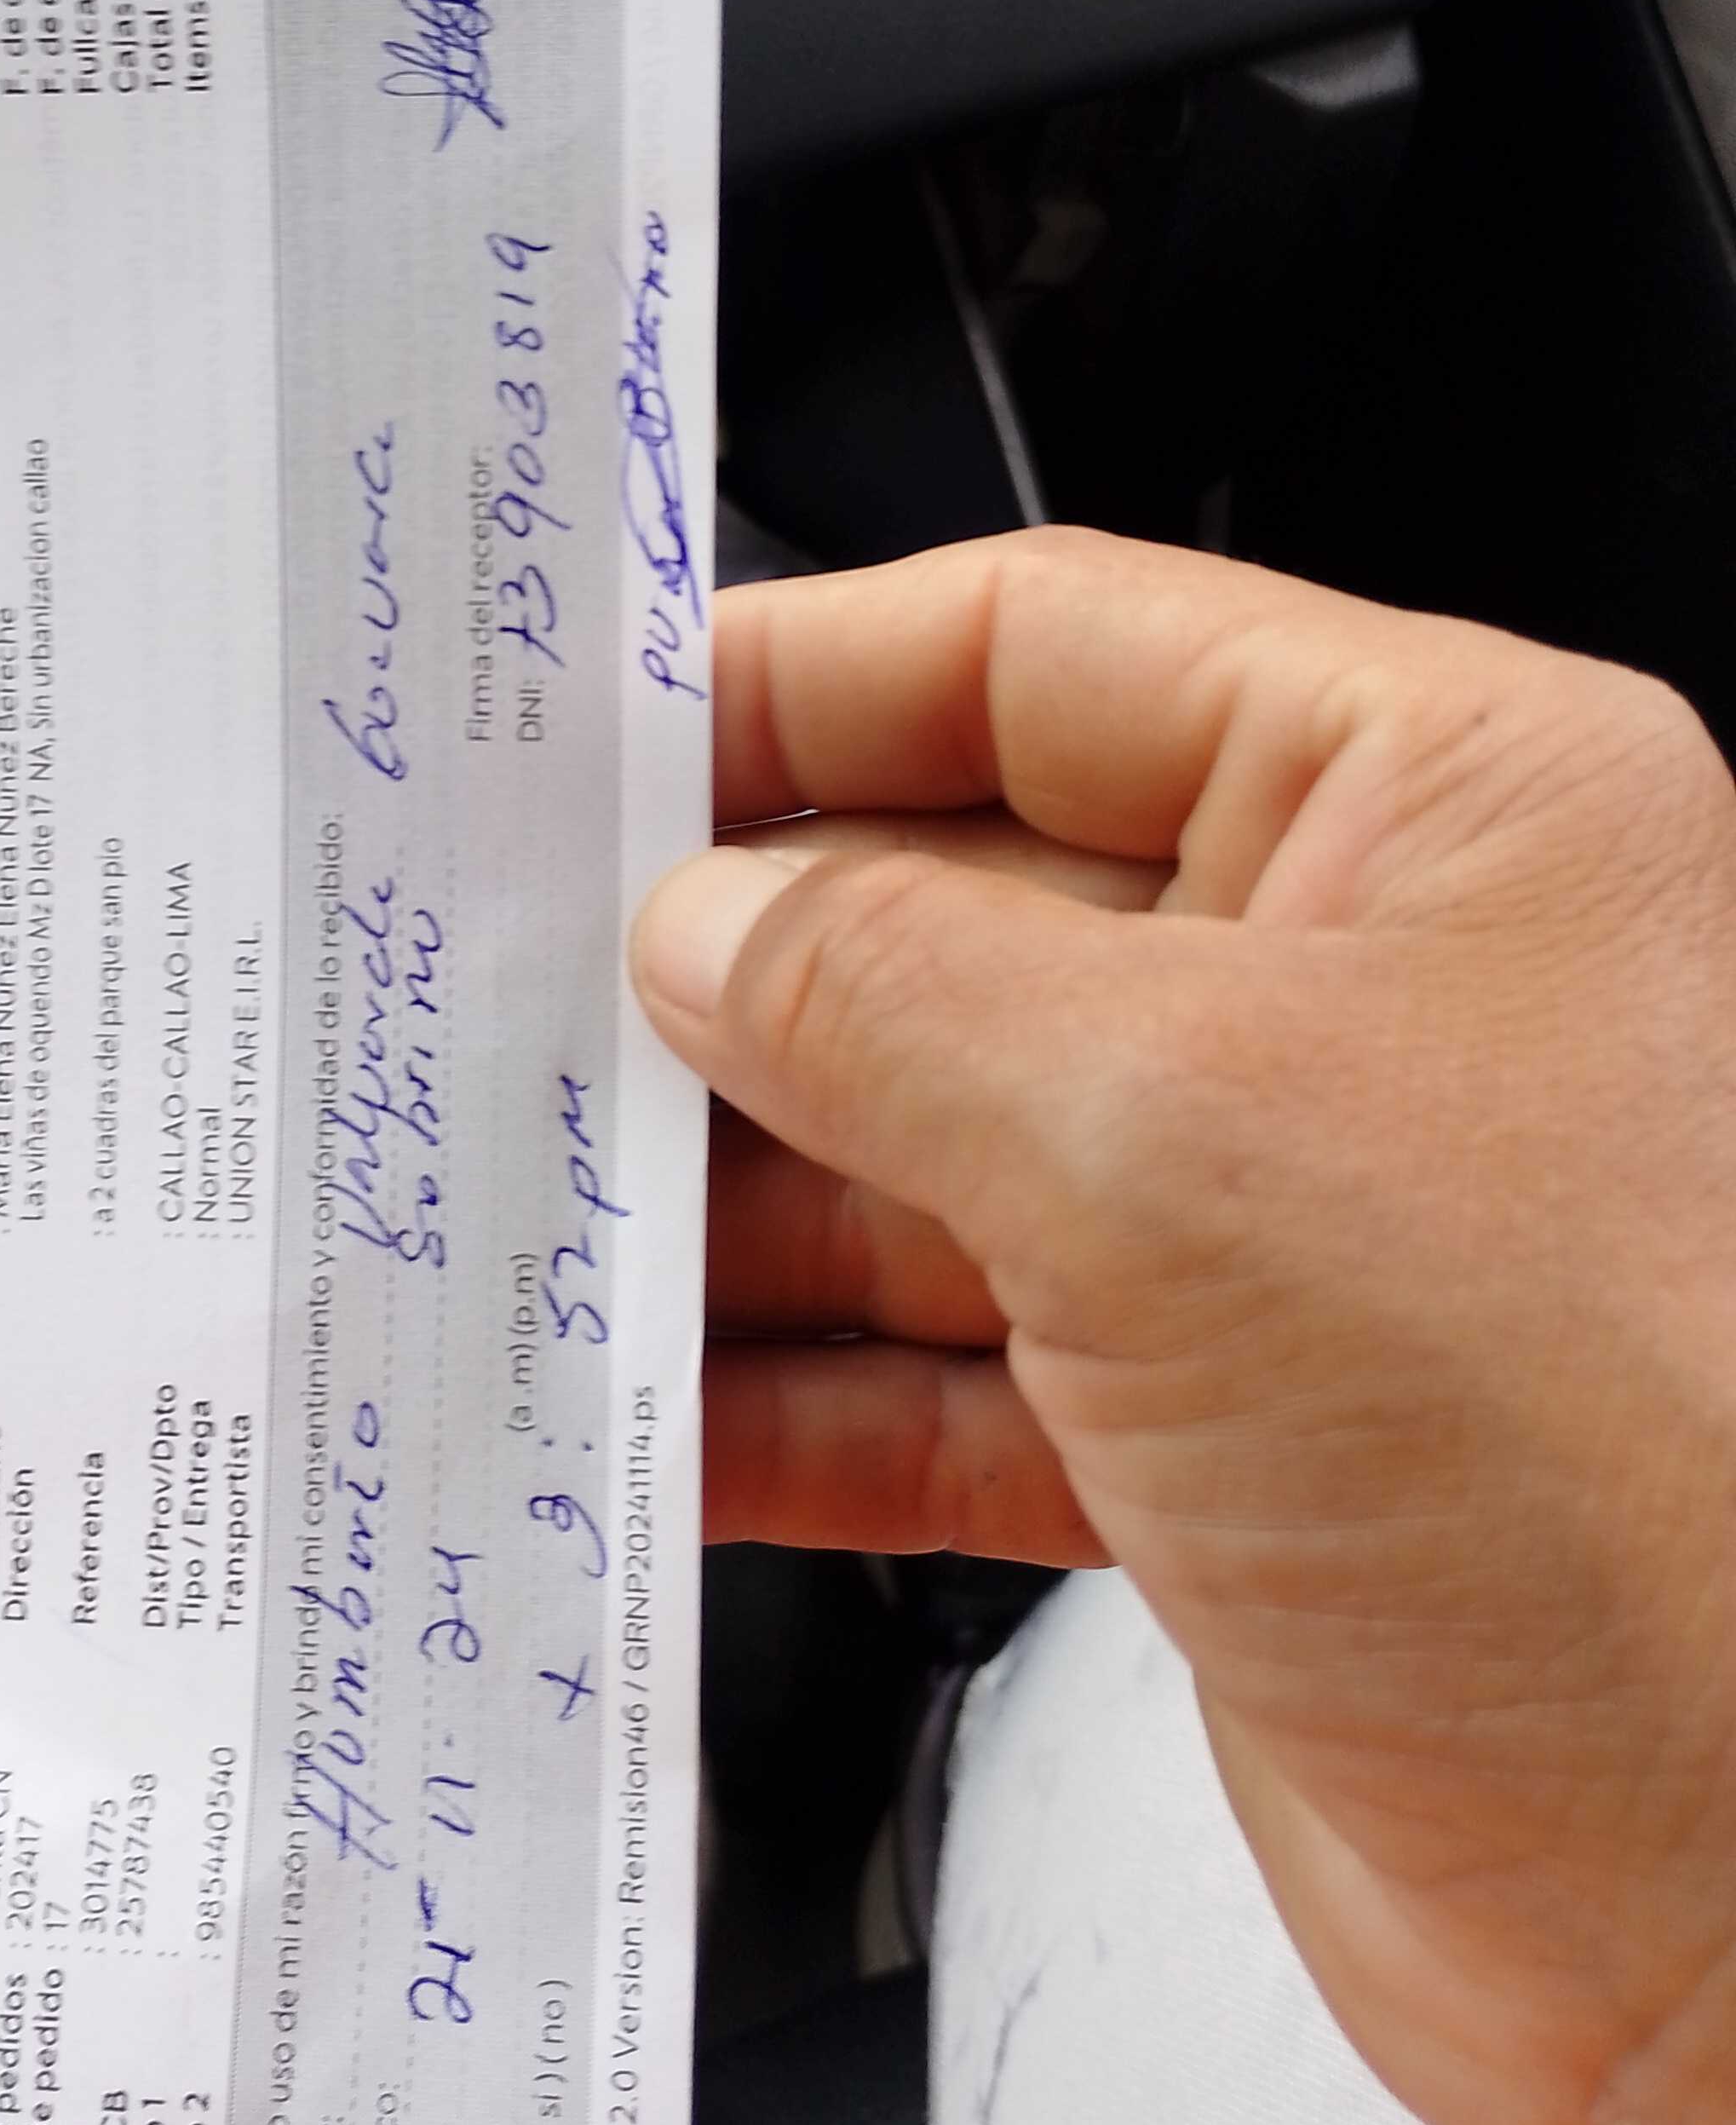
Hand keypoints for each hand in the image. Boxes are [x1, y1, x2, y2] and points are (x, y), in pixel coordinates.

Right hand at [630, 528, 1735, 2124]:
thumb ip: (885, 988)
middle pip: (960, 910)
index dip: (794, 685)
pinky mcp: (1231, 1451)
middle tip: (504, 1015)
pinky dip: (797, 1402)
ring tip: (539, 1222)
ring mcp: (1296, 1234)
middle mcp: (1371, 997)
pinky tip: (658, 1416)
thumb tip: (704, 930)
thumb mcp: (1170, 1136)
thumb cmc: (1620, 1473)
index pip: (1045, 651)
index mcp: (1439, 808)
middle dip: (730, 979)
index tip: (583, 750)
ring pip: (934, 1159)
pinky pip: (954, 1379)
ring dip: (734, 1210)